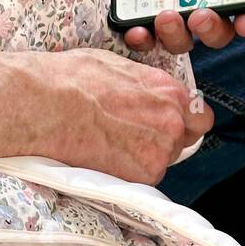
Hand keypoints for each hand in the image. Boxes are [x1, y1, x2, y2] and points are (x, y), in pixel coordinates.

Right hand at [37, 46, 213, 184]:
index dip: (182, 122)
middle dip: (160, 141)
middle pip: (181, 142)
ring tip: (109, 146)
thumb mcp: (116, 66)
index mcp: (169, 91)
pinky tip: (102, 158)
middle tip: (129, 137)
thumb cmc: (71, 80)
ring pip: (159, 161)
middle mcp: (171, 122)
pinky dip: (125, 173)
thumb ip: (142, 85)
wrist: (45, 105)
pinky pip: (141, 179)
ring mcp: (158, 151)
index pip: (199, 117)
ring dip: (141, 158)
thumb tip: (142, 92)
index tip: (164, 124)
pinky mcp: (140, 175)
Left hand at [80, 0, 244, 51]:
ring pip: (179, 39)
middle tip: (200, 15)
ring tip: (165, 16)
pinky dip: (141, 40)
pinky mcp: (131, 7)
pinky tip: (137, 31)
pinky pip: (141, 37)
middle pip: (214, 30)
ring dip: (178, 37)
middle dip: (213, 31)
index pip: (244, 0)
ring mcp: (160, 1)